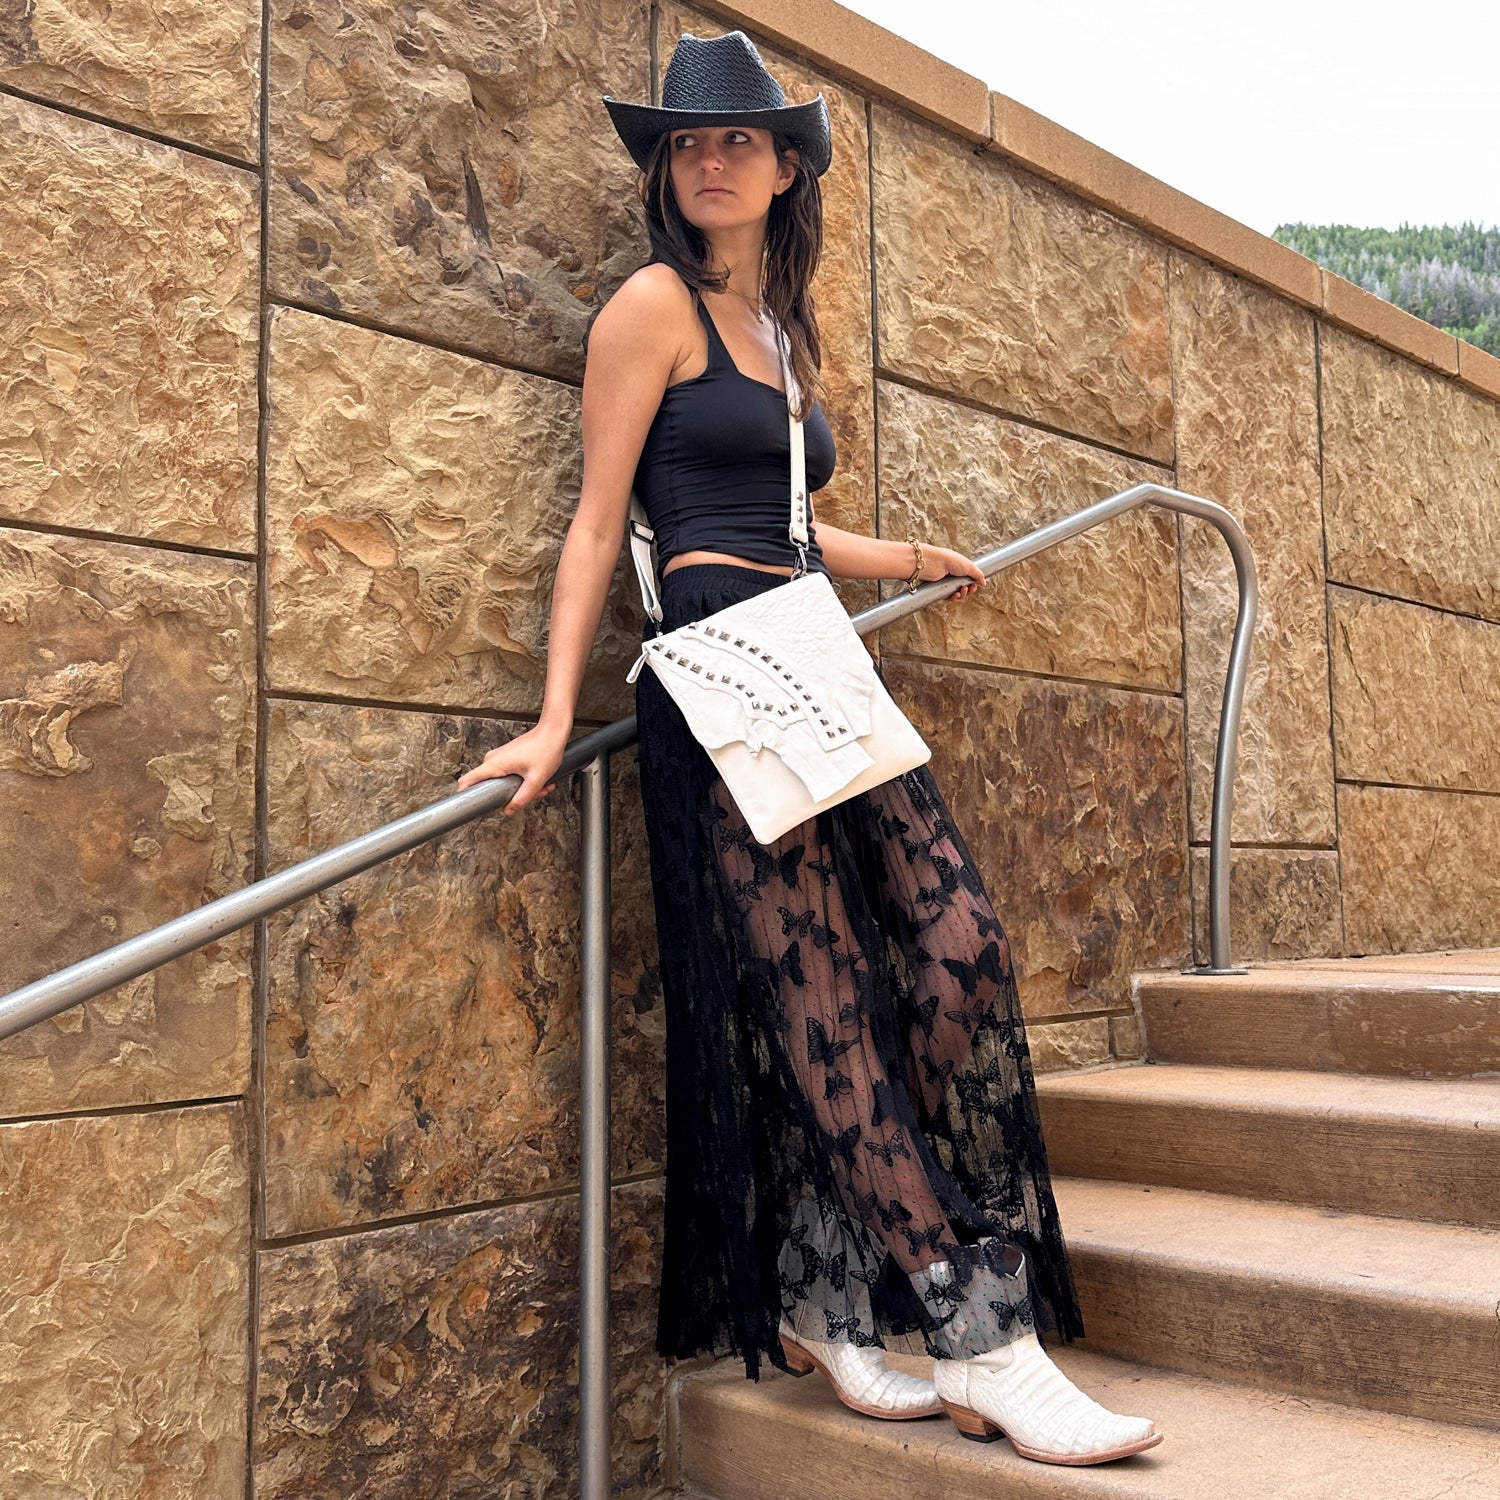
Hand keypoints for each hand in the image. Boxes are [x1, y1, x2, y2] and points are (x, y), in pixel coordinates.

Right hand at [455, 719, 570, 813]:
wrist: (553, 732)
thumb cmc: (545, 749)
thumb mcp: (536, 780)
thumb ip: (522, 798)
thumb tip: (509, 810)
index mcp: (494, 764)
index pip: (467, 781)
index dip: (465, 796)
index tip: (472, 807)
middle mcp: (493, 760)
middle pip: (491, 788)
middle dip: (511, 796)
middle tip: (531, 794)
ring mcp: (500, 758)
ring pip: (504, 783)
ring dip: (522, 789)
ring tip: (540, 786)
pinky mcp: (508, 758)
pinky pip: (510, 776)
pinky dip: (525, 781)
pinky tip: (539, 780)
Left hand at [916, 543, 986, 599]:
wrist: (934, 563)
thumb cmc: (950, 560)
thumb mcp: (969, 566)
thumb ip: (978, 574)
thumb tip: (984, 582)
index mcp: (959, 568)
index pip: (968, 579)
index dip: (973, 584)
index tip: (975, 585)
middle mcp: (952, 575)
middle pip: (963, 588)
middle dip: (968, 591)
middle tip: (968, 589)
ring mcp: (945, 582)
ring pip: (956, 594)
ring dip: (962, 595)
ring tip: (961, 591)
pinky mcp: (939, 589)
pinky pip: (948, 597)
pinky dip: (953, 598)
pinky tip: (955, 595)